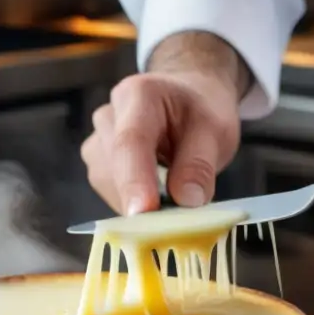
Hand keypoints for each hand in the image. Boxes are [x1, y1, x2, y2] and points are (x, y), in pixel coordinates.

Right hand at [81, 34, 246, 215]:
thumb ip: (200, 163)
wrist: (185, 101)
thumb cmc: (199, 112)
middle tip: (181, 218)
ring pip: (111, 188)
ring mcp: (97, 143)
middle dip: (146, 200)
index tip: (144, 212)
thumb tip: (187, 200)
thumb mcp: (216, 131)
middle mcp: (108, 117)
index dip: (135, 180)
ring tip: (173, 194)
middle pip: (117, 170)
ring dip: (141, 203)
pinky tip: (158, 193)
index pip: (130, 142)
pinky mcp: (97, 166)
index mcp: (138, 96)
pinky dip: (136, 203)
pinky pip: (111, 195)